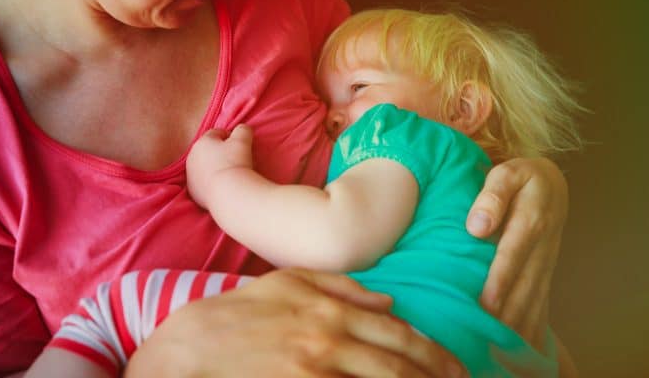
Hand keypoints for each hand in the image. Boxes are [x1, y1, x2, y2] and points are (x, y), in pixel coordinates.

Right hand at [124, 268, 465, 377]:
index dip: (430, 352)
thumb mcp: (290, 280)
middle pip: (396, 365)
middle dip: (432, 377)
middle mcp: (329, 340)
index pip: (395, 333)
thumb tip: (387, 300)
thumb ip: (342, 286)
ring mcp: (315, 371)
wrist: (196, 345)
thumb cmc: (244, 309)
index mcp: (330, 309)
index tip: (452, 366)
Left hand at [186, 124, 253, 206]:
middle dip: (219, 152)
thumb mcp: (243, 140)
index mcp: (202, 142)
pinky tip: (222, 185)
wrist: (227, 192)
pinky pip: (203, 183)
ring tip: (228, 173)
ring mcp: (190, 175)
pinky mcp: (193, 191)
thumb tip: (242, 129)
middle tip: (234, 159)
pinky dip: (211, 182)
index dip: (229, 136)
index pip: (216, 133)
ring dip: (214, 167)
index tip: (238, 144)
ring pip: (204, 167)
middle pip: (207, 150)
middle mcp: (192, 157)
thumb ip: (243, 130)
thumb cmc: (235, 162)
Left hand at [466, 157, 567, 348]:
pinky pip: (540, 301)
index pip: (513, 254)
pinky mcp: (545, 272)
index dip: (501, 279)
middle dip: (507, 311)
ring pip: (534, 297)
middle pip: (524, 284)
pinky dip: (532, 324)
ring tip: (499, 344)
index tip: (487, 302)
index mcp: (531, 220)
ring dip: (519, 323)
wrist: (552, 184)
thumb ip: (492, 195)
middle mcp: (542, 246)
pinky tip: (520, 344)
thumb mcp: (508, 173)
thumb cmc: (521, 177)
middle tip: (487, 334)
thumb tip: (478, 226)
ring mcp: (546, 262)